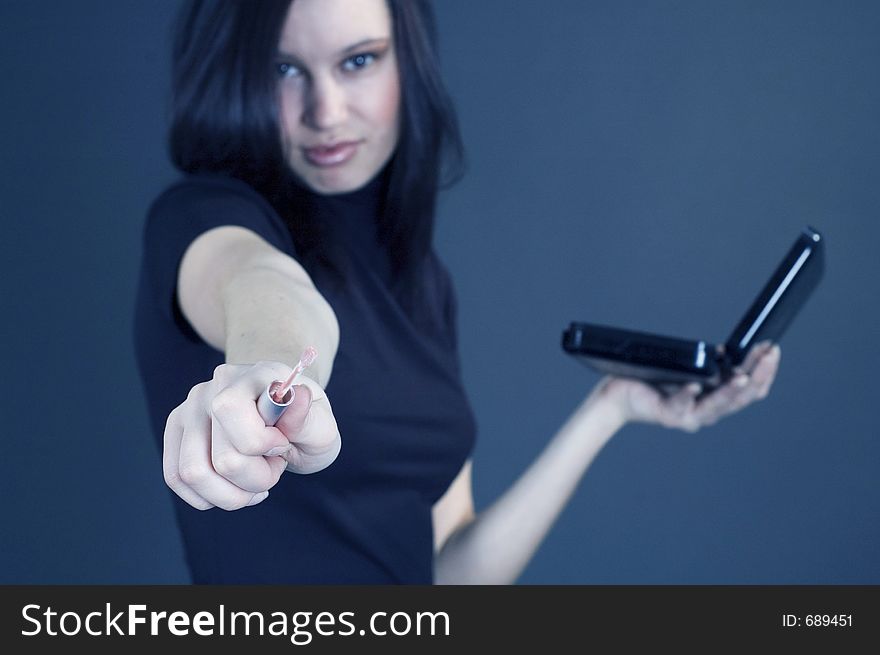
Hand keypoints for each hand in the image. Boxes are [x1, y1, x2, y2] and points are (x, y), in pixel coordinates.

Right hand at [163, 361, 340, 510]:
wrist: (283, 418)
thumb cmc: (304, 424)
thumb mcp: (323, 427)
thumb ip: (311, 420)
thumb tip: (296, 397)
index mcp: (254, 375)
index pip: (230, 410)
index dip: (263, 444)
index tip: (283, 445)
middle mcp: (213, 387)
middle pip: (222, 458)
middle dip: (257, 478)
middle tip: (274, 464)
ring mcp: (189, 409)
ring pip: (191, 473)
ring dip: (231, 493)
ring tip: (254, 476)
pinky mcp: (175, 433)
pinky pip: (175, 477)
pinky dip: (208, 496)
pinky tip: (234, 487)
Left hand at [601, 341, 781, 432]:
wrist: (619, 394)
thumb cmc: (653, 380)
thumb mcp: (688, 369)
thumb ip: (708, 366)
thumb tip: (725, 352)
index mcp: (715, 400)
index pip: (750, 390)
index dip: (764, 371)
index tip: (772, 349)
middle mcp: (706, 412)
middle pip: (742, 398)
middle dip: (759, 375)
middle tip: (770, 355)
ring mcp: (688, 416)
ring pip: (717, 405)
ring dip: (732, 390)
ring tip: (744, 376)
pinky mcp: (666, 415)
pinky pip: (680, 406)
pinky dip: (688, 395)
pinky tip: (695, 386)